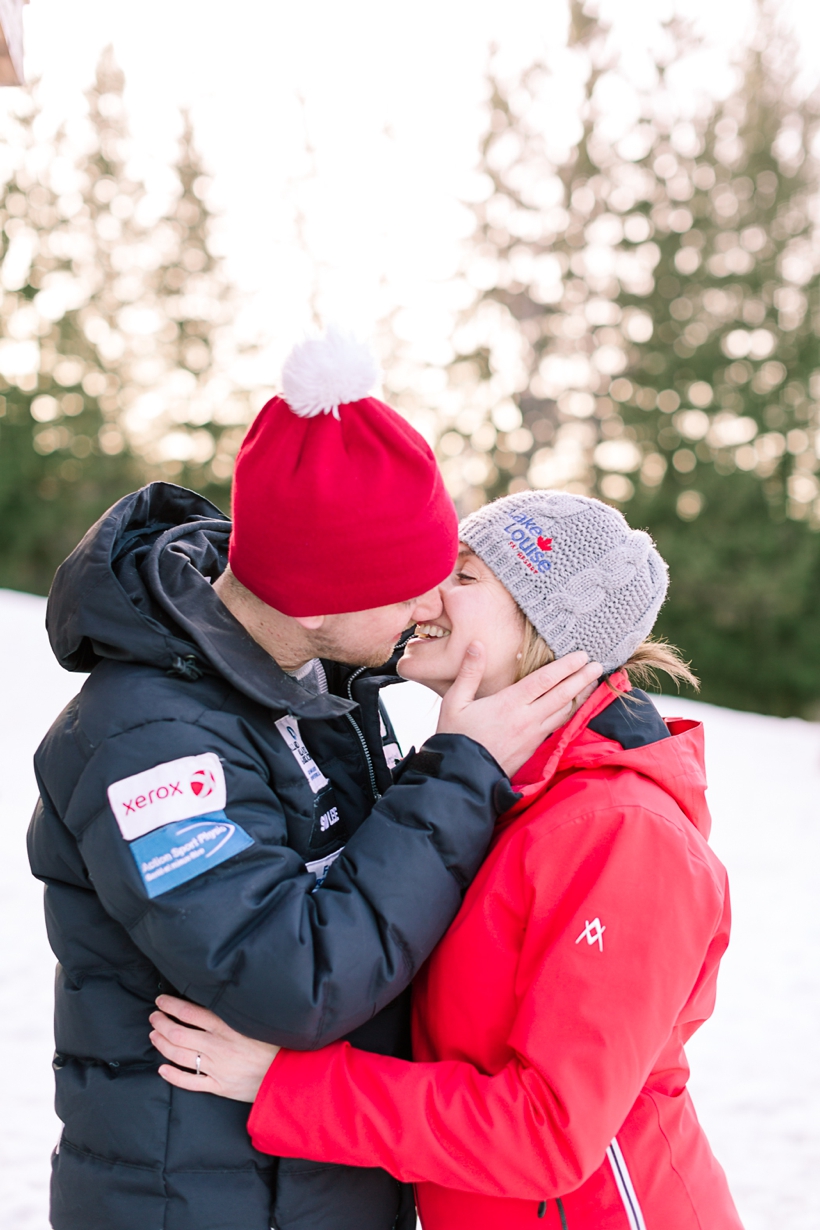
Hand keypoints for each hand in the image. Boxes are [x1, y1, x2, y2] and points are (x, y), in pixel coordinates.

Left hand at [149, 995, 278, 1102]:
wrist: (290, 1073)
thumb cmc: (277, 1042)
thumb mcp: (256, 1019)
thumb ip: (234, 1011)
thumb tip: (216, 997)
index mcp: (226, 1026)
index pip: (189, 1012)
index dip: (171, 1006)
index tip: (160, 1001)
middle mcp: (217, 1046)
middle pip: (178, 1033)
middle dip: (161, 1024)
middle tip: (154, 1017)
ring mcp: (216, 1068)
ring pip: (179, 1055)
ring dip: (162, 1045)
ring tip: (154, 1037)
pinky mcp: (219, 1087)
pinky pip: (189, 1082)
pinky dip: (172, 1075)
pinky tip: (162, 1069)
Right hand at [437, 645, 601, 776]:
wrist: (463, 777)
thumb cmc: (456, 738)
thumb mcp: (455, 702)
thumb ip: (469, 672)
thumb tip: (477, 645)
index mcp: (509, 704)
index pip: (545, 680)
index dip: (566, 666)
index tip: (581, 655)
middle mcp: (527, 719)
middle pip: (562, 694)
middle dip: (582, 678)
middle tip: (598, 665)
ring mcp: (534, 735)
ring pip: (564, 711)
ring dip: (580, 695)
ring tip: (592, 683)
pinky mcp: (534, 747)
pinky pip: (558, 726)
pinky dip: (570, 713)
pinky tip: (574, 708)